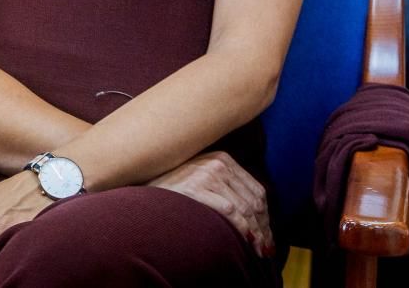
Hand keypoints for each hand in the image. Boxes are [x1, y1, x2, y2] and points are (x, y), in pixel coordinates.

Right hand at [148, 152, 272, 256]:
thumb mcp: (204, 180)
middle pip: (254, 201)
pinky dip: (241, 229)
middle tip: (265, 249)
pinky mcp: (196, 187)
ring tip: (257, 250)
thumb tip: (258, 217)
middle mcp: (217, 163)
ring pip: (245, 208)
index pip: (257, 190)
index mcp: (222, 158)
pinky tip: (243, 241)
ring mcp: (206, 174)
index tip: (266, 236)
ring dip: (255, 233)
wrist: (142, 190)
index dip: (266, 217)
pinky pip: (230, 212)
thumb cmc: (174, 190)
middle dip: (263, 228)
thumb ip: (228, 189)